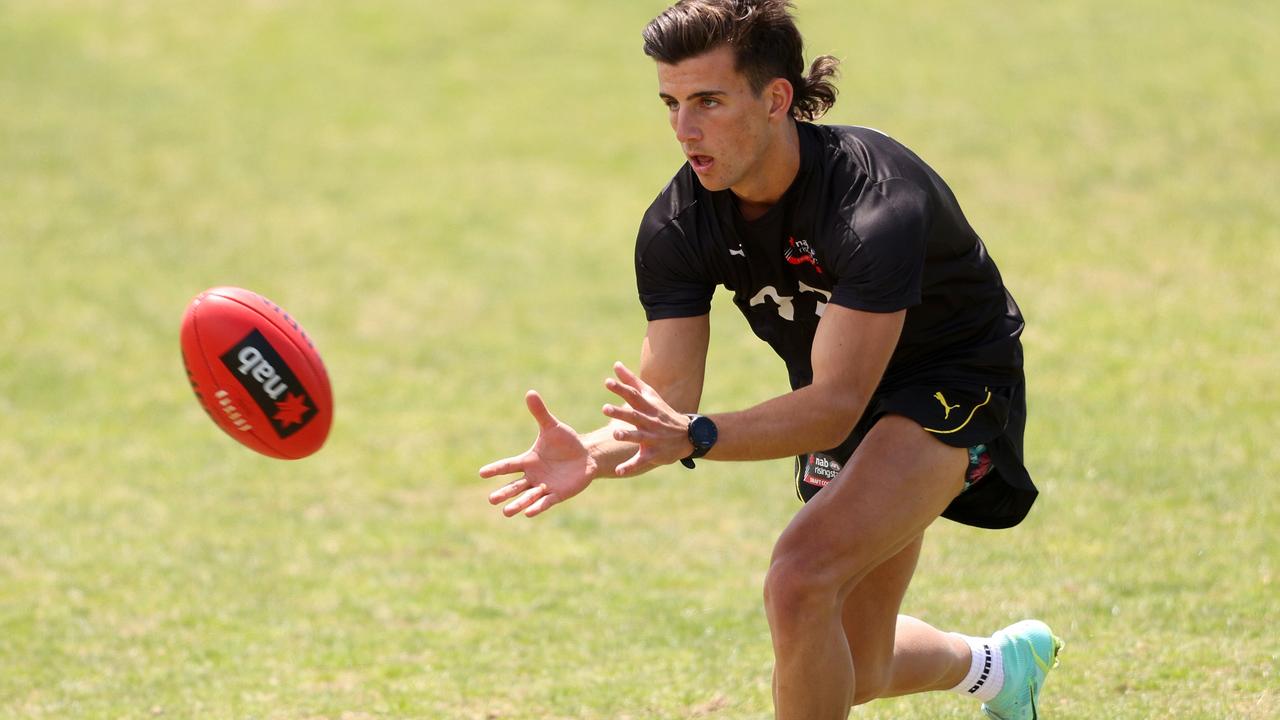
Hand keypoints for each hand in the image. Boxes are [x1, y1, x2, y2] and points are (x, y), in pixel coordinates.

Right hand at [481, 391, 597, 517]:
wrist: (586, 456)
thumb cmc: (566, 442)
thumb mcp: (552, 427)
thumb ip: (540, 413)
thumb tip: (530, 393)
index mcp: (528, 460)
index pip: (508, 465)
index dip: (495, 469)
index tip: (482, 473)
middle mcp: (533, 476)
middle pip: (515, 486)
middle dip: (504, 493)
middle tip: (491, 500)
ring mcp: (544, 486)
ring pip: (527, 497)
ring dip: (518, 504)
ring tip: (506, 512)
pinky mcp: (558, 494)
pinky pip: (546, 502)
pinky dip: (537, 507)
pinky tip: (528, 513)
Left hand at [601, 361, 694, 475]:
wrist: (687, 436)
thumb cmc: (662, 413)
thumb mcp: (651, 396)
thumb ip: (631, 381)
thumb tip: (616, 364)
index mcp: (648, 407)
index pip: (634, 396)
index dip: (621, 389)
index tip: (607, 383)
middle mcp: (650, 421)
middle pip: (634, 415)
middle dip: (620, 412)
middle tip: (605, 408)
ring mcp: (653, 438)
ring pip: (639, 437)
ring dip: (628, 435)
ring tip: (615, 433)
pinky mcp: (654, 454)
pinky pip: (641, 461)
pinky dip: (630, 466)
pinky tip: (618, 471)